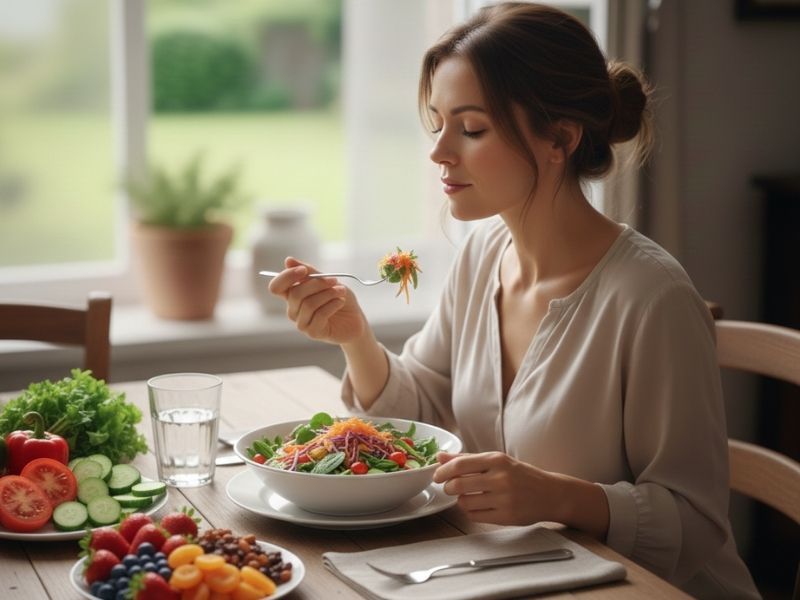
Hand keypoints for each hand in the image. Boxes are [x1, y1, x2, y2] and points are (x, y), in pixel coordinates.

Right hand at [268, 257, 367, 344]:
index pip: (276, 287)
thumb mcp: (327, 281)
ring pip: (309, 304)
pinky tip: (341, 302)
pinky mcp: (313, 333)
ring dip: (328, 294)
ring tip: (341, 291)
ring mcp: (302, 323)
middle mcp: (293, 310)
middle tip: (334, 280)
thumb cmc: (339, 297)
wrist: (355, 319)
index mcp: (292, 295)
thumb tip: (288, 260)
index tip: (304, 270)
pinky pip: (320, 315)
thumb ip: (310, 272)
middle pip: (295, 293)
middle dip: (317, 283)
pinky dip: (333, 304)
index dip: (287, 277)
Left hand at [433, 451, 564, 525]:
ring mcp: (504, 499)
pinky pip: (475, 516)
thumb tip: (440, 457)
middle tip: (450, 487)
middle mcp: (501, 478)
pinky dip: (471, 512)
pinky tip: (478, 506)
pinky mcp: (507, 517)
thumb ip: (468, 459)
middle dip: (448, 487)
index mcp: (497, 460)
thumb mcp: (497, 461)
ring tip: (468, 496)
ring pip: (464, 502)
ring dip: (460, 501)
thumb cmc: (520, 475)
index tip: (436, 476)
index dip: (442, 472)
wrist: (550, 494)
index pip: (459, 465)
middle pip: (458, 485)